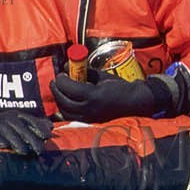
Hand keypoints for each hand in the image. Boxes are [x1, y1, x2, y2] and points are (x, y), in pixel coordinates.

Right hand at [0, 106, 52, 154]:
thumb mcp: (14, 123)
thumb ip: (32, 125)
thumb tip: (52, 128)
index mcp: (14, 115)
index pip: (29, 119)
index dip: (39, 126)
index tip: (47, 136)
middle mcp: (5, 117)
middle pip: (20, 127)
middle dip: (30, 138)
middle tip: (39, 150)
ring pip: (6, 131)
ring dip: (16, 141)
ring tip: (23, 151)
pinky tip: (3, 146)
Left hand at [51, 71, 184, 122]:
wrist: (134, 102)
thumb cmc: (119, 86)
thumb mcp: (102, 76)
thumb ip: (85, 72)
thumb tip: (67, 67)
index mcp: (94, 95)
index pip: (69, 88)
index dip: (61, 80)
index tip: (60, 73)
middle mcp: (90, 108)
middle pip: (64, 101)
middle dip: (56, 90)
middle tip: (55, 81)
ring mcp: (89, 117)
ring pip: (65, 111)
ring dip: (59, 100)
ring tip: (59, 91)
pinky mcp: (90, 121)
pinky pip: (72, 117)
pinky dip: (65, 109)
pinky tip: (66, 101)